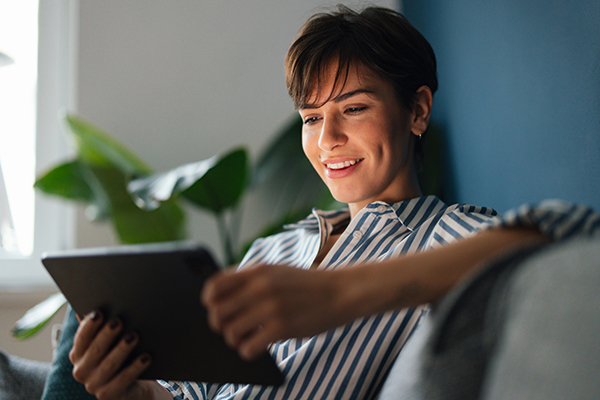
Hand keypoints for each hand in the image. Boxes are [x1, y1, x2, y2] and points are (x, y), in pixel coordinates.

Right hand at [69, 311, 168, 399]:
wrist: (133, 387)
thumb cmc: (121, 357)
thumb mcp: (111, 341)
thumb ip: (102, 325)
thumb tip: (94, 305)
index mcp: (78, 354)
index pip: (81, 338)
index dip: (89, 325)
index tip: (99, 312)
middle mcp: (81, 371)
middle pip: (94, 350)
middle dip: (107, 335)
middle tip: (119, 321)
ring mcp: (93, 385)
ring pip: (109, 365)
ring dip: (122, 349)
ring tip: (134, 336)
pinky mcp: (108, 396)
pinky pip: (123, 380)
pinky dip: (135, 368)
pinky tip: (146, 357)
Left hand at [202, 264, 353, 360]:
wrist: (341, 292)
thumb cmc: (307, 285)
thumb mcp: (277, 271)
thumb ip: (251, 280)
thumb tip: (220, 297)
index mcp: (257, 271)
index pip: (214, 286)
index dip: (209, 301)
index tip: (214, 309)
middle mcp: (260, 287)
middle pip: (217, 313)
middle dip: (220, 325)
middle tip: (231, 328)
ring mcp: (270, 308)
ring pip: (230, 333)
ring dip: (235, 340)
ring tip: (247, 338)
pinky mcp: (281, 328)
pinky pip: (248, 347)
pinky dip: (248, 351)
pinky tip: (258, 347)